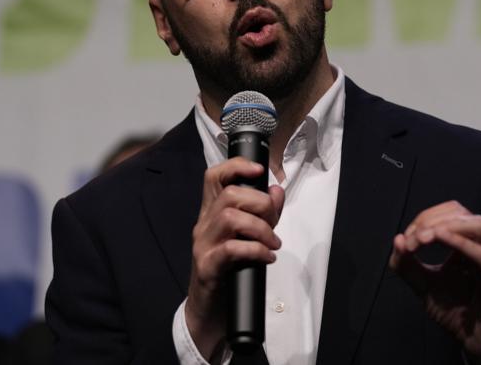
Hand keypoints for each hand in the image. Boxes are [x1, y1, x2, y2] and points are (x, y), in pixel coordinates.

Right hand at [185, 157, 284, 358]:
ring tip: (273, 244)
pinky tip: (266, 258)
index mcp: (211, 213)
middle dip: (260, 204)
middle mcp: (204, 225)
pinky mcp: (207, 267)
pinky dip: (255, 250)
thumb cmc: (230, 272)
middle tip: (274, 224)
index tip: (258, 170)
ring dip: (260, 228)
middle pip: (229, 195)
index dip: (235, 166)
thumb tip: (277, 190)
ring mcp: (203, 245)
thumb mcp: (248, 238)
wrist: (210, 312)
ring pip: (230, 218)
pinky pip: (231, 249)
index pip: (214, 177)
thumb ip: (264, 214)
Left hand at [389, 201, 480, 364]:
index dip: (425, 218)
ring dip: (447, 226)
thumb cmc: (454, 311)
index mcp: (467, 244)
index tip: (407, 238)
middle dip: (432, 220)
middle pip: (462, 214)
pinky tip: (441, 239)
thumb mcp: (423, 285)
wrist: (475, 343)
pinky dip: (462, 243)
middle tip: (413, 237)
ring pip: (478, 226)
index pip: (449, 213)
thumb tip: (397, 239)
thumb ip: (406, 265)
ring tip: (424, 237)